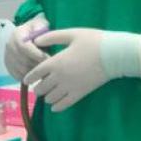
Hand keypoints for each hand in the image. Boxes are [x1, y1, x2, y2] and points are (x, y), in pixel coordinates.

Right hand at [4, 16, 50, 81]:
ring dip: (34, 71)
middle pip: (22, 60)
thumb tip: (39, 38)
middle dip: (37, 64)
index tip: (49, 59)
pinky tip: (36, 72)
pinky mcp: (8, 66)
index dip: (37, 54)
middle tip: (49, 67)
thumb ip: (41, 28)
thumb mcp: (41, 24)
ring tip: (44, 69)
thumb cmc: (38, 30)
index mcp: (17, 34)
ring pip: (21, 70)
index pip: (24, 47)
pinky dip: (28, 77)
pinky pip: (18, 76)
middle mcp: (9, 45)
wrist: (28, 34)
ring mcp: (7, 56)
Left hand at [25, 28, 140, 111]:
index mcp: (55, 62)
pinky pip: (63, 105)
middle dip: (38, 87)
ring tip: (49, 93)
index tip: (26, 79)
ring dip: (47, 96)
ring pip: (50, 98)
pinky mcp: (80, 94)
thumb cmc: (93, 41)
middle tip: (40, 84)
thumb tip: (36, 41)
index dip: (29, 77)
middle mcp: (59, 77)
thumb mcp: (72, 34)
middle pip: (40, 88)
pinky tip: (55, 105)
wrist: (113, 54)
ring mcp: (69, 87)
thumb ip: (52, 37)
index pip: (35, 73)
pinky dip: (56, 107)